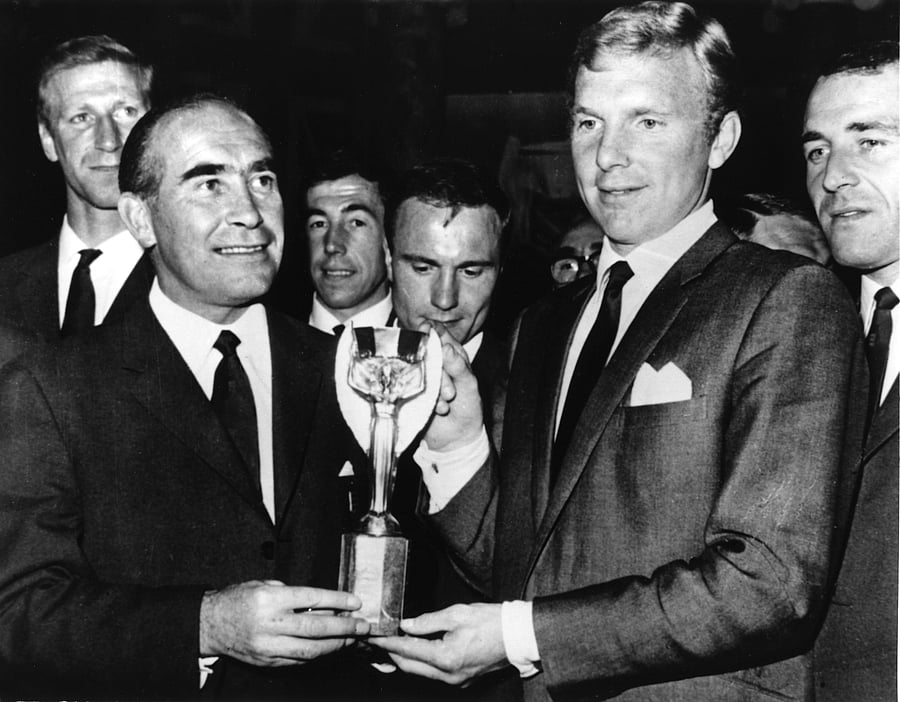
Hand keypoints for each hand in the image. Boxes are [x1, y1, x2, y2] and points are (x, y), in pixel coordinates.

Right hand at [199, 580, 368, 666]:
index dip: (337, 601)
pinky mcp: (267, 660)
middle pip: (315, 627)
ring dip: (335, 645)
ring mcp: (268, 645)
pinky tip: (330, 648)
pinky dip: (317, 654)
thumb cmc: (238, 599)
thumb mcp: (264, 584)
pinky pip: (298, 660)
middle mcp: (270, 623)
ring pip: (310, 649)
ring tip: (352, 638)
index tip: (355, 602)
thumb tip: (324, 605)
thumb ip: (291, 594)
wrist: (210, 624)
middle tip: (362, 625)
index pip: (311, 598)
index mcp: (270, 598)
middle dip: (344, 627)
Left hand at [368, 603, 507, 685]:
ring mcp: (456, 680)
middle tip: (379, 640)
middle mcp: (449, 675)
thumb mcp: (456, 614)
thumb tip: (406, 625)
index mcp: (446, 658)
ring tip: (393, 643)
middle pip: (409, 667)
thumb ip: (427, 621)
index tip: (375, 636)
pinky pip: (434, 674)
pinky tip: (416, 650)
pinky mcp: (462, 679)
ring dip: (406, 659)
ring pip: (420, 672)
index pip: (407, 651)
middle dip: (392, 653)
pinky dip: (421, 663)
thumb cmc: (490, 621)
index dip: (388, 642)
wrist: (517, 635)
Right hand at [421, 322, 484, 451]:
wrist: (457, 437)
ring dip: (434, 386)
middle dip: (438, 370)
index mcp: (452, 354)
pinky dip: (425, 397)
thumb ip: (459, 366)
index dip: (432, 331)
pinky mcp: (412, 391)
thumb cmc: (468, 408)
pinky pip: (410, 386)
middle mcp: (436, 362)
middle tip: (451, 392)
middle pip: (425, 351)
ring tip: (448, 402)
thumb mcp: (470, 385)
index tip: (427, 333)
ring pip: (417, 368)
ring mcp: (422, 376)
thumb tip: (445, 347)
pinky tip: (438, 408)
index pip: (439, 334)